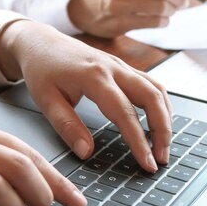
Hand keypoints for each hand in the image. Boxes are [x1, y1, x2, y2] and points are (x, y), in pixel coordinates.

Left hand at [0, 20, 172, 171]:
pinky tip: (160, 122)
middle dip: (162, 130)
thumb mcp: (45, 100)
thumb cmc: (42, 69)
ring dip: (166, 117)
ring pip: (156, 89)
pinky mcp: (123, 67)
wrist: (40, 42)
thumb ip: (67, 126)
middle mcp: (113, 68)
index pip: (125, 113)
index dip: (139, 141)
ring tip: (163, 145)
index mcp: (94, 76)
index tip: (147, 163)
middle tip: (161, 159)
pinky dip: (160, 104)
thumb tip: (86, 152)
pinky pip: (151, 84)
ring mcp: (121, 65)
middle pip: (152, 97)